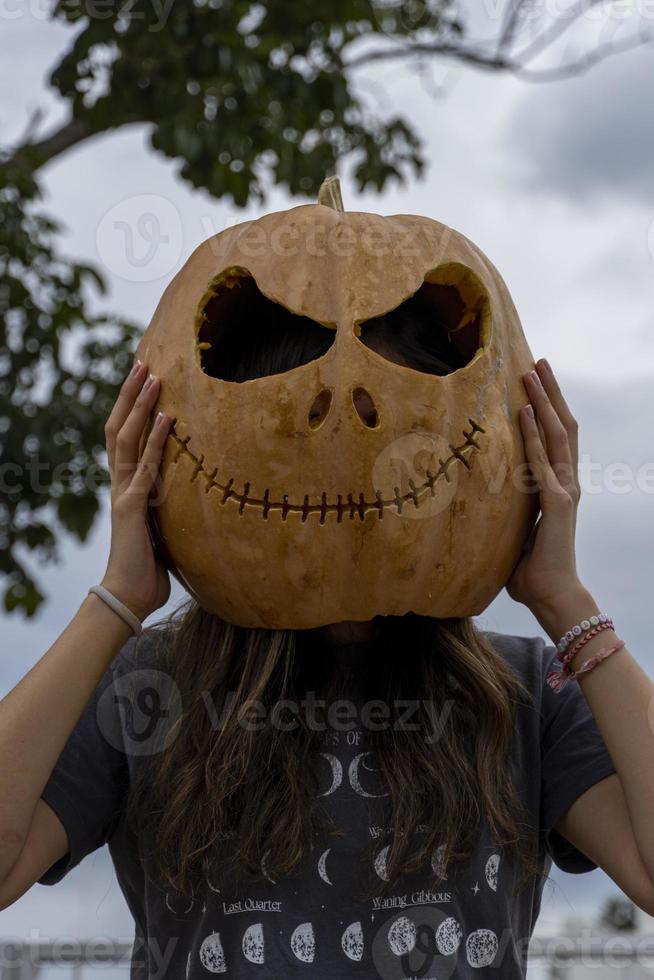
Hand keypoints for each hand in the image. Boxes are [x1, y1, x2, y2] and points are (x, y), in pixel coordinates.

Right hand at [100, 359, 170, 621]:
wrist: (129, 596)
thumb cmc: (150, 568)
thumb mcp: (164, 530)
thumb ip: (172, 510)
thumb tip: (198, 502)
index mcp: (126, 487)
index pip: (123, 437)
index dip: (130, 408)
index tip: (142, 381)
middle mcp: (120, 484)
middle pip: (117, 427)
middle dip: (130, 394)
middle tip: (142, 361)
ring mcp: (124, 492)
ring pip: (126, 437)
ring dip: (140, 404)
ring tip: (152, 375)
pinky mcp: (132, 507)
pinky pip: (146, 466)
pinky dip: (156, 439)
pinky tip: (170, 417)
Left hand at [505, 358, 585, 610]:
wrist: (551, 596)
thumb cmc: (530, 569)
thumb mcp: (515, 531)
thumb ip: (504, 512)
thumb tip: (475, 506)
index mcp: (559, 486)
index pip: (557, 438)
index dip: (549, 408)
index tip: (537, 381)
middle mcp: (567, 482)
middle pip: (563, 426)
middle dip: (551, 392)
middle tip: (538, 361)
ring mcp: (565, 490)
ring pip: (557, 434)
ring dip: (544, 401)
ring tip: (532, 372)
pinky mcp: (558, 503)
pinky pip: (542, 461)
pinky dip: (532, 435)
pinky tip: (523, 412)